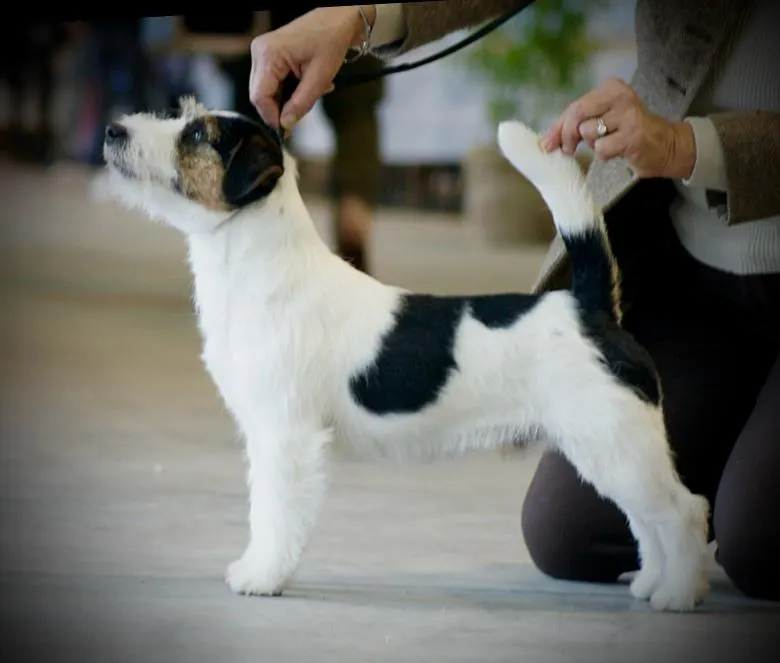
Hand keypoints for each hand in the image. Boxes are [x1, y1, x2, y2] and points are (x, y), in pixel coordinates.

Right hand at [249, 6, 375, 130]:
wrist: (337, 19)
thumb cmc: (330, 40)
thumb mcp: (319, 78)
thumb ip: (301, 104)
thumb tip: (286, 124)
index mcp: (269, 55)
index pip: (260, 97)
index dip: (272, 116)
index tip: (286, 129)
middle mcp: (260, 52)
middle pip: (260, 95)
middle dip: (281, 107)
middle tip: (302, 111)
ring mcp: (263, 52)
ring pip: (267, 90)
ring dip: (287, 98)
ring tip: (311, 92)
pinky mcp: (269, 54)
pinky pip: (272, 81)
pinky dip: (288, 89)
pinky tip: (306, 84)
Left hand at [540, 77, 696, 179]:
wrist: (665, 145)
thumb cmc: (627, 133)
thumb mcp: (601, 121)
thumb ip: (574, 126)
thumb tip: (545, 142)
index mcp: (610, 87)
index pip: (574, 106)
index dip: (557, 127)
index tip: (547, 144)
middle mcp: (620, 95)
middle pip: (576, 115)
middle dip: (566, 135)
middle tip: (568, 149)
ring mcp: (628, 114)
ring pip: (588, 132)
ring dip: (592, 144)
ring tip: (609, 142)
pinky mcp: (633, 135)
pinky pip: (601, 149)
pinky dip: (605, 154)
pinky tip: (618, 150)